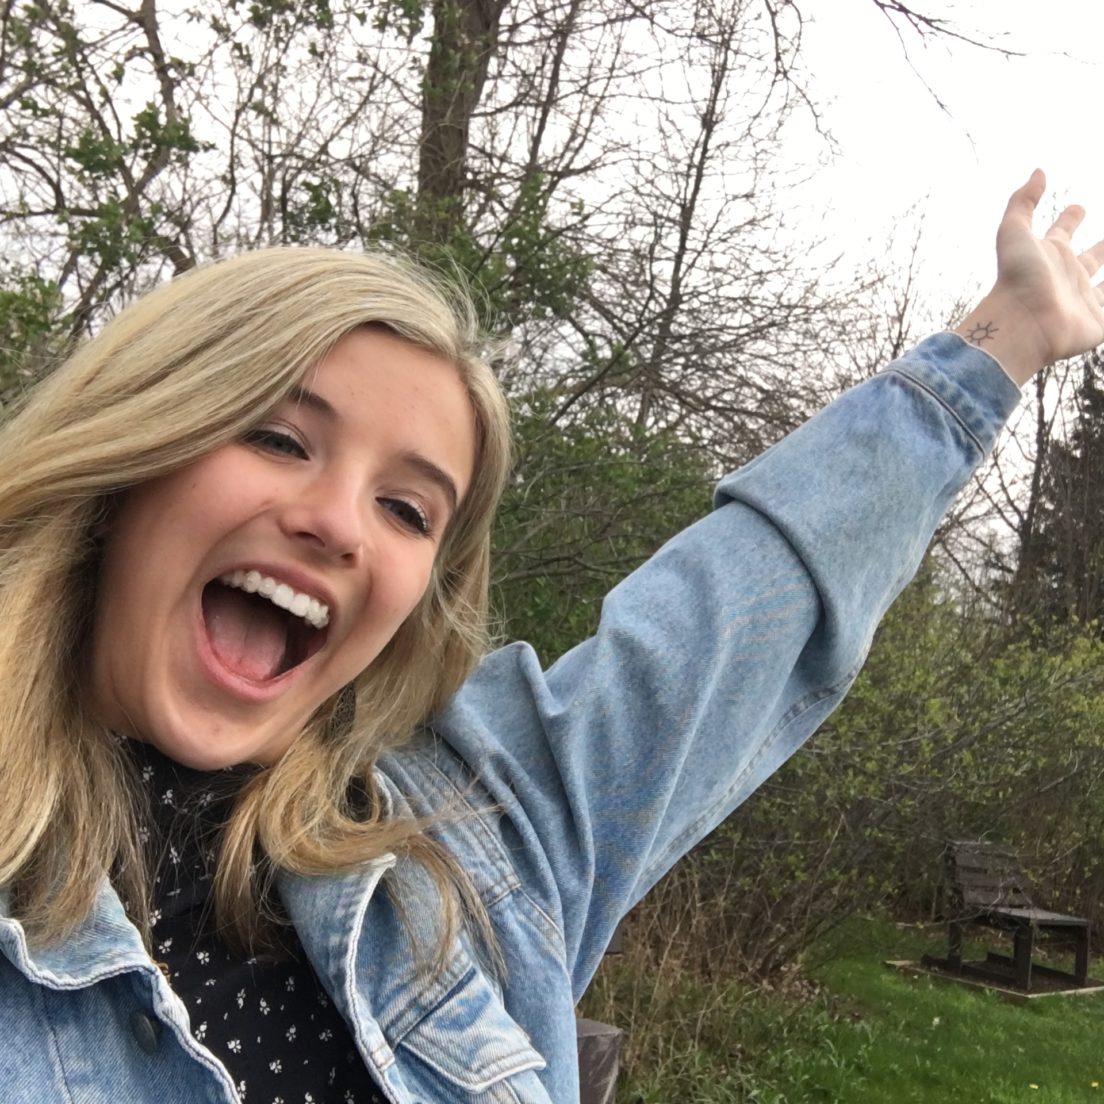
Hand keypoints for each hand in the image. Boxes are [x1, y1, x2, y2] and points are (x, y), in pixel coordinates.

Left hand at [955, 170, 1103, 385]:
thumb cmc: (1016, 277)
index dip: (1071, 218)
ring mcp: (1082, 301)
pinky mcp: (1096, 324)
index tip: (1078, 207)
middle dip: (1101, 248)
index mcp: (1050, 256)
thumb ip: (1023, 201)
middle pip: (1089, 259)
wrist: (1021, 325)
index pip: (1063, 231)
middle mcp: (1067, 278)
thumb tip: (1039, 171)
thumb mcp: (1013, 231)